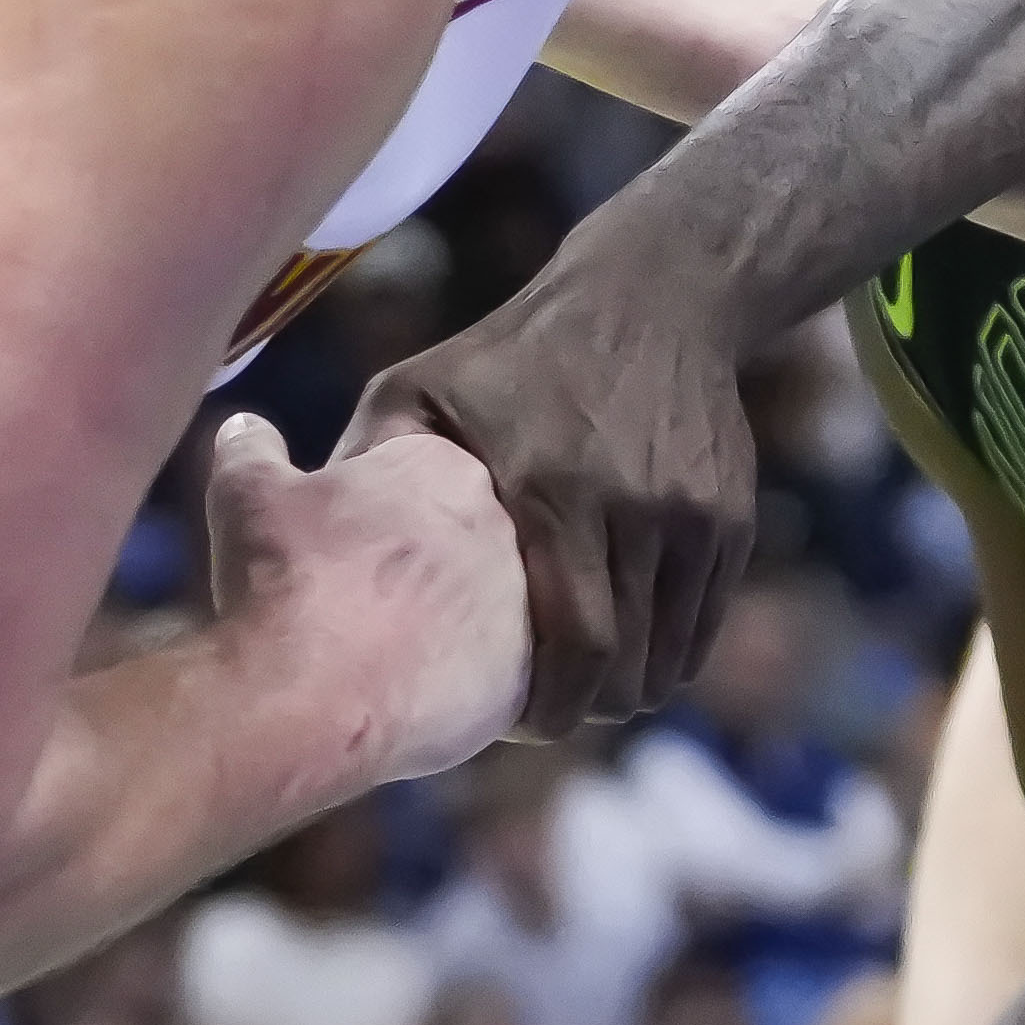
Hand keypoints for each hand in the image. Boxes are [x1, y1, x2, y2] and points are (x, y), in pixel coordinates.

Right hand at [204, 419, 531, 792]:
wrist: (310, 696)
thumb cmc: (284, 581)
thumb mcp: (248, 495)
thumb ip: (253, 451)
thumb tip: (246, 426)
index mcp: (446, 468)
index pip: (422, 476)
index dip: (376, 511)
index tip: (341, 544)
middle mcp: (500, 529)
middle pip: (459, 541)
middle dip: (416, 566)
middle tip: (358, 601)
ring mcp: (521, 606)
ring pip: (480, 610)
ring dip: (439, 626)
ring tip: (376, 656)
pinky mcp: (523, 681)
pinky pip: (492, 677)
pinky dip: (453, 685)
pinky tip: (402, 697)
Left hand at [345, 259, 751, 742]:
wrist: (653, 295)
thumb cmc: (513, 352)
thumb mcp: (420, 387)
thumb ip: (364, 460)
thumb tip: (295, 536)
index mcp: (556, 490)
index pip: (577, 642)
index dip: (553, 708)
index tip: (520, 729)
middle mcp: (638, 507)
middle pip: (628, 664)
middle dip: (590, 709)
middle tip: (552, 719)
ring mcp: (694, 513)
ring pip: (672, 650)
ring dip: (632, 685)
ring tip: (588, 690)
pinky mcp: (730, 516)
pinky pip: (704, 617)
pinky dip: (670, 646)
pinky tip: (630, 647)